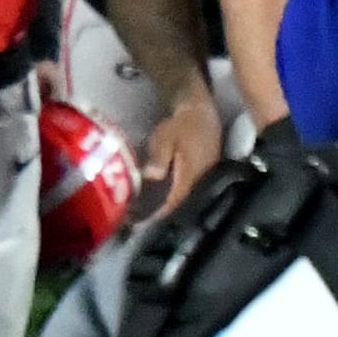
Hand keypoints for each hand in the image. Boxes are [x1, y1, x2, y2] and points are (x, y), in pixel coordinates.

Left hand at [139, 84, 224, 219]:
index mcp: (190, 177)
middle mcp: (199, 184)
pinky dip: (170, 198)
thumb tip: (151, 176)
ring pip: (181, 201)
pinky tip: (158, 199)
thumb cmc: (181, 125)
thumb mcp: (166, 137)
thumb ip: (160, 157)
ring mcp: (202, 182)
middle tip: (136, 220)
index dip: (156, 214)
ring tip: (142, 213)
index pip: (173, 203)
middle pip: (177, 206)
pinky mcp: (201, 178)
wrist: (202, 113)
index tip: (139, 223)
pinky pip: (184, 193)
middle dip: (158, 214)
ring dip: (164, 208)